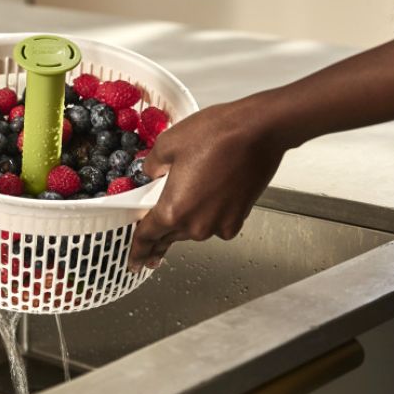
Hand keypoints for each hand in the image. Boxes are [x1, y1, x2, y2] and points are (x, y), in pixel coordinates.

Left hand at [128, 98, 285, 270]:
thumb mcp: (167, 144)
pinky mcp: (239, 219)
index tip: (134, 262)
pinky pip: (215, 224)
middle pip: (169, 235)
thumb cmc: (215, 134)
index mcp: (173, 210)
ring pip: (192, 230)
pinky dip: (208, 214)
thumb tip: (152, 174)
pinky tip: (208, 196)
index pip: (147, 237)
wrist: (259, 130)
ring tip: (185, 199)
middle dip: (159, 236)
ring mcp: (220, 225)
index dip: (137, 250)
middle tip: (151, 241)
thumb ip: (151, 166)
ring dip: (185, 220)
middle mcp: (196, 225)